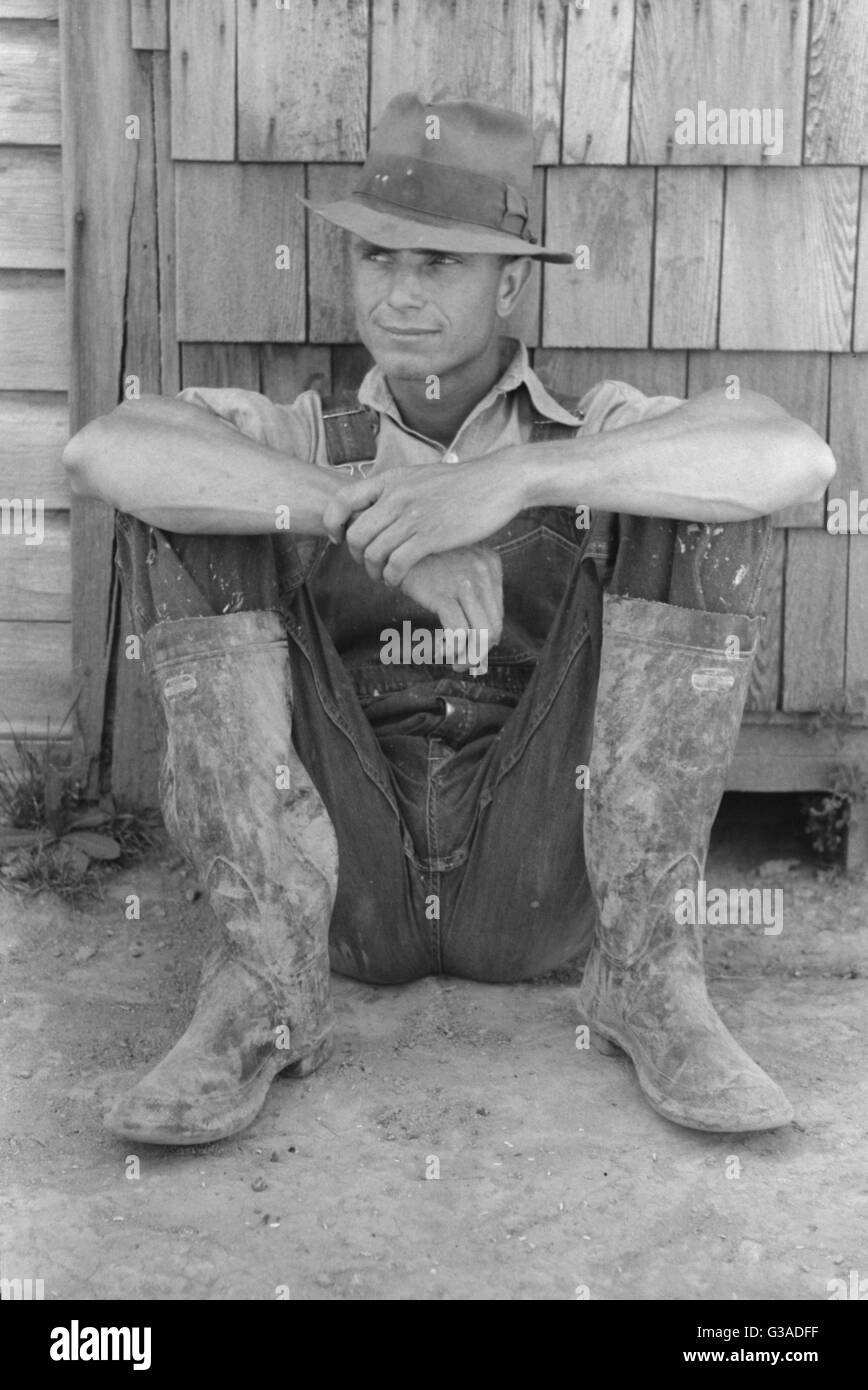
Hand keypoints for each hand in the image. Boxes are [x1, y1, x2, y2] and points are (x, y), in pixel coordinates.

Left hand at [321, 452, 524, 585]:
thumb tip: (376, 505)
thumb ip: (396, 490)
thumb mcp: (420, 477)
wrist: (497, 481)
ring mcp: (413, 516)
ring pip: (374, 553)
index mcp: (391, 479)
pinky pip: (397, 564)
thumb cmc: (462, 484)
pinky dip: (392, 577)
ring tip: (383, 576)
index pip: (342, 500)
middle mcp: (396, 496)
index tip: (339, 538)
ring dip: (374, 572)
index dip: (334, 523)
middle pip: (355, 534)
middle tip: (367, 564)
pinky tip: (398, 580)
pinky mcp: (431, 536)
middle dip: (356, 556)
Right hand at [398, 545, 502, 673]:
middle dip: (478, 654)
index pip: (497, 615)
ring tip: (452, 663)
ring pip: (479, 636)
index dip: (483, 641)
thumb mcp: (452, 567)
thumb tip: (478, 636)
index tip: (467, 650)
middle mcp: (483, 572)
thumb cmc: (419, 558)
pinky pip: (457, 635)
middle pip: (493, 629)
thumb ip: (469, 592)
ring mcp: (465, 582)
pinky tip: (436, 652)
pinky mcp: (442, 593)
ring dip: (465, 658)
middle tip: (460, 664)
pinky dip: (449, 651)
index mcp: (490, 564)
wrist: (390, 541)